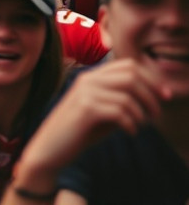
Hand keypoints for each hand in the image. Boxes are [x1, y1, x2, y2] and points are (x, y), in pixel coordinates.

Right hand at [20, 59, 167, 174]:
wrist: (49, 148)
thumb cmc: (78, 132)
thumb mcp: (102, 113)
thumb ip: (121, 102)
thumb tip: (153, 98)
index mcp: (91, 77)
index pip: (128, 65)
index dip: (151, 78)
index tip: (163, 96)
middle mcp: (87, 80)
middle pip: (131, 75)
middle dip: (151, 95)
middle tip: (157, 114)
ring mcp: (85, 93)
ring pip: (128, 95)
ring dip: (142, 113)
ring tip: (142, 126)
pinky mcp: (85, 109)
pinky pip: (120, 112)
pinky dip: (132, 124)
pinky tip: (130, 133)